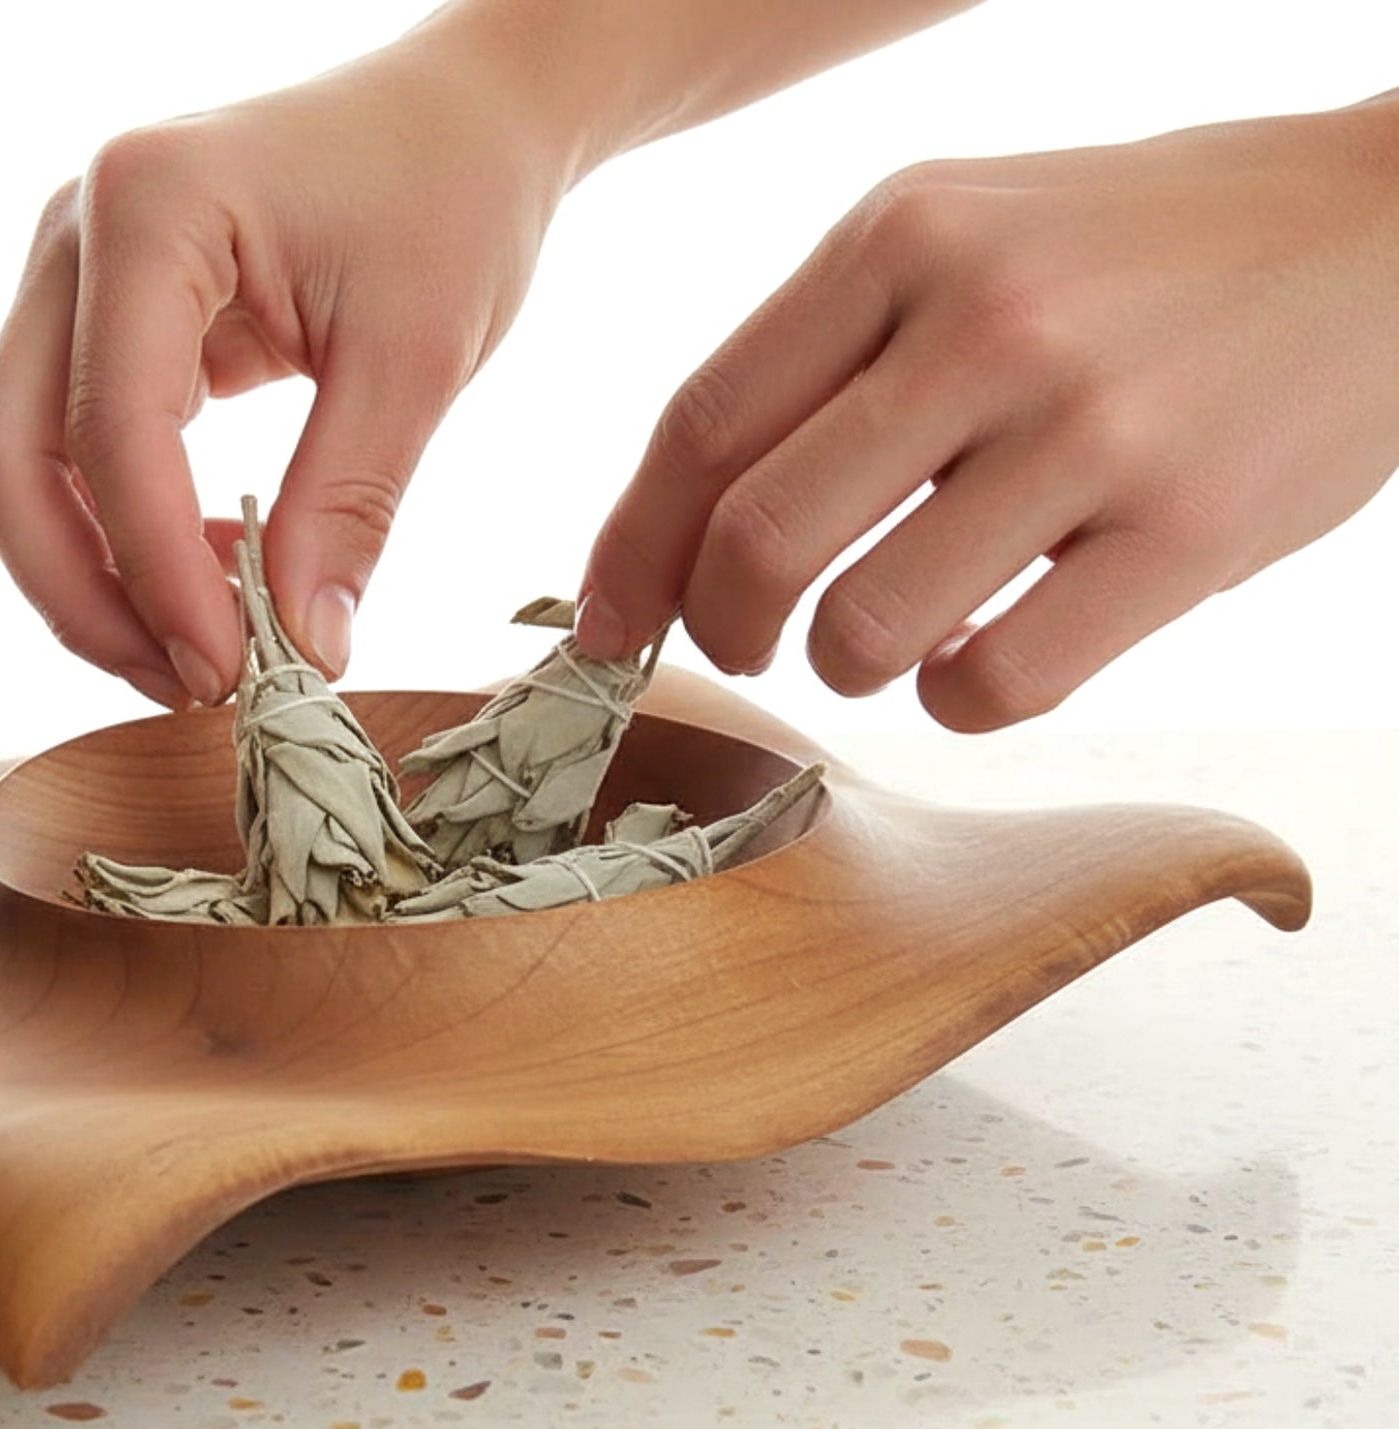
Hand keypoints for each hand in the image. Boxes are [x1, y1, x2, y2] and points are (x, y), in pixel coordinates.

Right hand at [0, 33, 568, 707]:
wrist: (461, 116)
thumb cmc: (450, 195)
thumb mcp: (417, 359)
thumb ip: (347, 509)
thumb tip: (304, 654)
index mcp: (149, 207)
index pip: (110, 432)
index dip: (158, 576)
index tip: (232, 671)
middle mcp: (75, 234)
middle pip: (9, 461)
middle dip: (87, 598)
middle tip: (196, 683)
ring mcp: (72, 278)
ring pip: (17, 471)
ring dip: (91, 580)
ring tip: (210, 642)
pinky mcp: (98, 323)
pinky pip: (66, 457)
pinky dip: (120, 537)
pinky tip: (213, 570)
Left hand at [575, 95, 1398, 728]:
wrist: (1385, 224)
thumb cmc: (1136, 252)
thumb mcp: (964, 234)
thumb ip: (825, 355)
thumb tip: (678, 525)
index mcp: (901, 235)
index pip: (699, 427)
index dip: (633, 553)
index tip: (611, 625)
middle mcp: (984, 320)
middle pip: (757, 543)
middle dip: (723, 630)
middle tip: (752, 644)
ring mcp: (1090, 425)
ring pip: (865, 631)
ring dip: (848, 671)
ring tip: (892, 638)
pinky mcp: (1186, 530)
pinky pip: (993, 682)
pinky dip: (956, 701)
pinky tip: (978, 662)